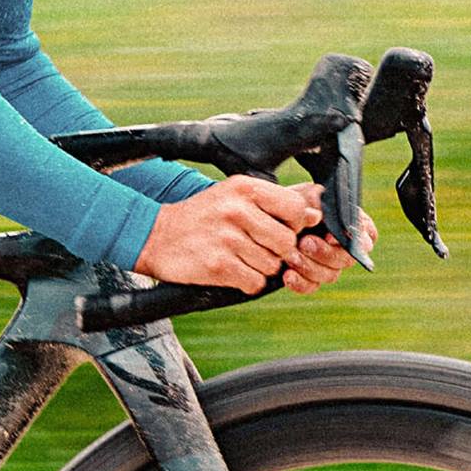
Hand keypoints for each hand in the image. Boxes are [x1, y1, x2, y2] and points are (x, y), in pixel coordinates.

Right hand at [137, 177, 329, 293]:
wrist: (154, 236)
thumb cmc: (203, 215)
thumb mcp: (234, 195)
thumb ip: (276, 202)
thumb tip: (316, 215)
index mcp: (245, 188)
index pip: (296, 209)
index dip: (294, 225)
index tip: (278, 228)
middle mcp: (237, 211)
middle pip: (287, 242)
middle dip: (277, 251)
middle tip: (256, 247)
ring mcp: (227, 240)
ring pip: (272, 265)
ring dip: (260, 268)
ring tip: (239, 257)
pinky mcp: (217, 266)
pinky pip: (254, 283)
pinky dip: (247, 282)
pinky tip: (232, 271)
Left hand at [280, 195, 375, 294]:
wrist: (266, 216)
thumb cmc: (291, 202)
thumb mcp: (306, 195)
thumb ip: (319, 203)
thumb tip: (326, 221)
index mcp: (351, 224)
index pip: (367, 236)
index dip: (354, 240)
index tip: (330, 236)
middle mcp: (343, 247)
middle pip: (347, 259)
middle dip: (325, 253)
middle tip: (304, 243)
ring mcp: (328, 265)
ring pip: (330, 275)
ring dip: (310, 267)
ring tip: (291, 257)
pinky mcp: (310, 278)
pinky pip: (311, 287)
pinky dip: (300, 283)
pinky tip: (287, 275)